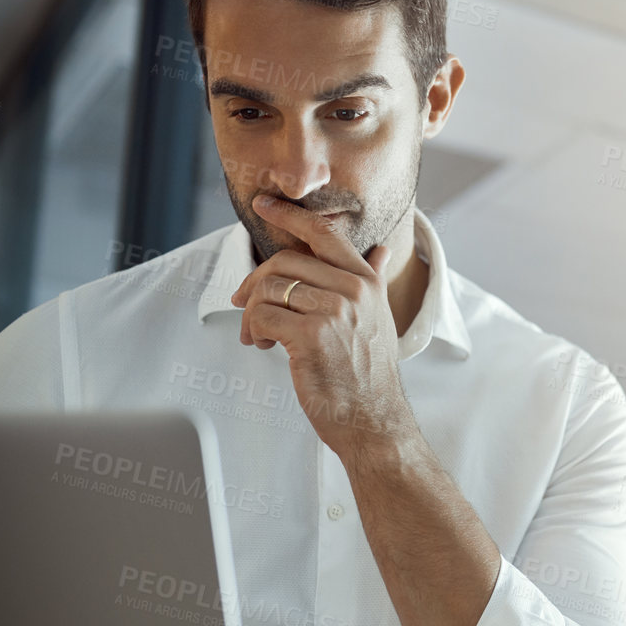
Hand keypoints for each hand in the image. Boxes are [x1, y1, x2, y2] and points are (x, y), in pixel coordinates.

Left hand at [228, 194, 407, 459]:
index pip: (323, 232)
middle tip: (244, 304)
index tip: (263, 205)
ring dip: (251, 314)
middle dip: (255, 282)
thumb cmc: (370, 374)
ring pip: (269, 291)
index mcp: (366, 281)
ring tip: (256, 336)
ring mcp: (334, 312)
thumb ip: (374, 280)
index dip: (289, 214)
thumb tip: (381, 250)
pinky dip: (252, 331)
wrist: (375, 420)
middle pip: (285, 261)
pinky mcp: (312, 337)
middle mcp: (353, 290)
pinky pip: (262, 317)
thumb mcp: (380, 318)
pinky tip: (262, 346)